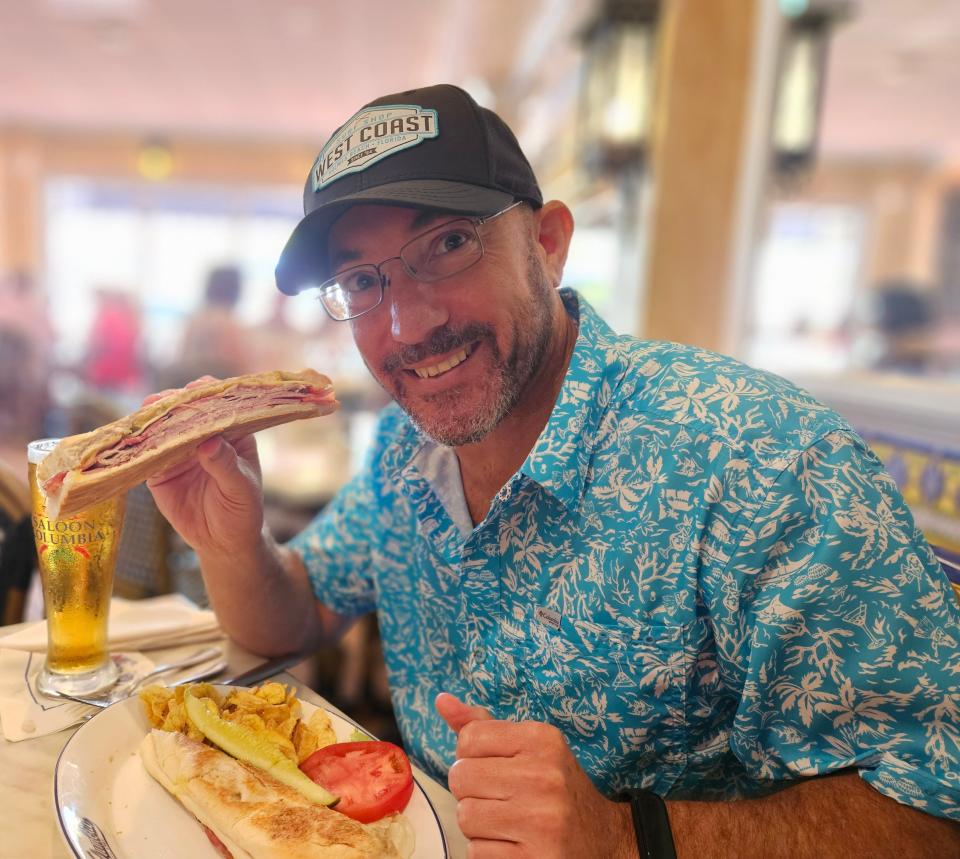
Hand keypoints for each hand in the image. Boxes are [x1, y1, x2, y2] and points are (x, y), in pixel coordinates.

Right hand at [143, 377, 263, 554]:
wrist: (223, 542)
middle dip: (172, 403)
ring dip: (151, 419)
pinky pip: (146, 454)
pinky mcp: (159, 470)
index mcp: (232, 433)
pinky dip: (137, 447)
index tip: (195, 390)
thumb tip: (209, 442)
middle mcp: (204, 436)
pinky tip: (129, 440)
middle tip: (161, 401)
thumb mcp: (241, 488)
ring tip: (144, 414)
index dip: (206, 394)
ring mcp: (179, 451)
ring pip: (162, 428)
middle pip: (185, 411)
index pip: (219, 404)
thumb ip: (226, 465)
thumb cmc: (242, 510)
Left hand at [436, 693, 636, 858]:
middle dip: (471, 790)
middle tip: (500, 797)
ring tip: (506, 821)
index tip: (495, 766)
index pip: (469, 738)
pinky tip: (514, 843)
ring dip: (478, 823)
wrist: (603, 837)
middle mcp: (544, 776)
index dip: (472, 756)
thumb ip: (483, 725)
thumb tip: (442, 701)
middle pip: (460, 777)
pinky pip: (476, 852)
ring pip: (465, 816)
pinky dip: (488, 850)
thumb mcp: (529, 746)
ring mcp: (541, 821)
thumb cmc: (555, 786)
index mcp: (542, 739)